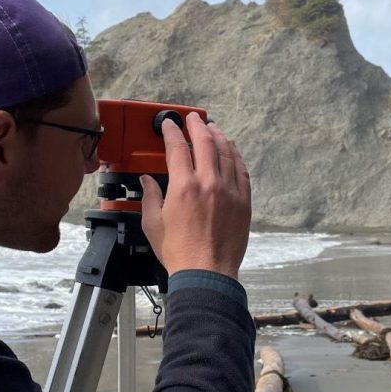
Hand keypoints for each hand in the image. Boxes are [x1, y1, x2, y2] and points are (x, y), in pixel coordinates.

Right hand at [140, 112, 250, 279]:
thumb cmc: (178, 251)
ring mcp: (229, 190)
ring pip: (226, 152)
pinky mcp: (242, 200)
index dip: (172, 132)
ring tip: (212, 128)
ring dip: (218, 136)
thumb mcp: (153, 223)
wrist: (207, 273)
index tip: (169, 125)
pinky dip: (235, 155)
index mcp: (183, 187)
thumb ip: (150, 197)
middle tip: (193, 118)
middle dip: (197, 125)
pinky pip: (241, 169)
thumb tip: (147, 180)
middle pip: (205, 142)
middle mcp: (208, 183)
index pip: (177, 148)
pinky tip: (231, 149)